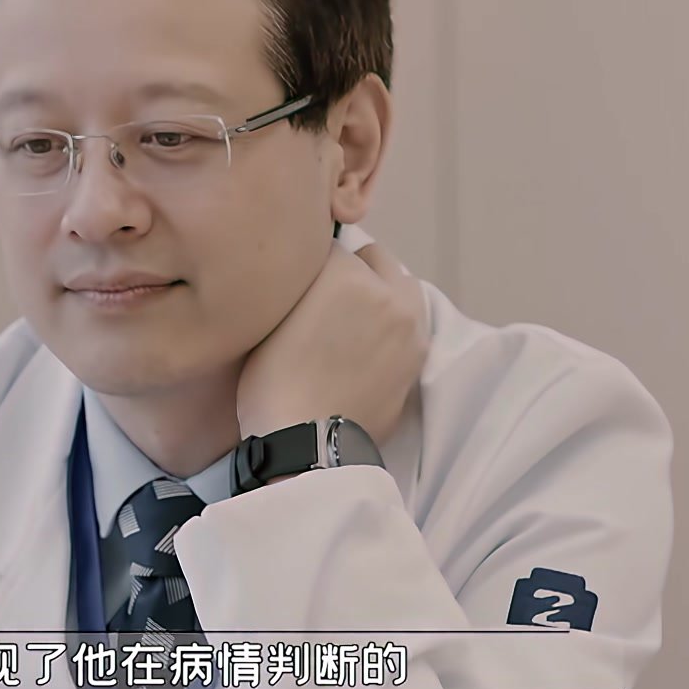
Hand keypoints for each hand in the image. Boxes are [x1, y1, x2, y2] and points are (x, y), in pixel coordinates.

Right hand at [235, 238, 427, 446]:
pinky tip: (367, 344)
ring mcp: (411, 327)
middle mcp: (388, 293)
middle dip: (353, 270)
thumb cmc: (272, 380)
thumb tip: (308, 265)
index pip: (329, 247)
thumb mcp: (269, 316)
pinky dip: (392, 322)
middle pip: (374, 258)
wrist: (307, 442)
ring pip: (400, 286)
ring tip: (352, 319)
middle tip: (326, 298)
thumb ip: (298, 282)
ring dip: (379, 292)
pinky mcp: (419, 357)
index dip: (311, 263)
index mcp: (347, 275)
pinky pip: (409, 321)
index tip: (300, 283)